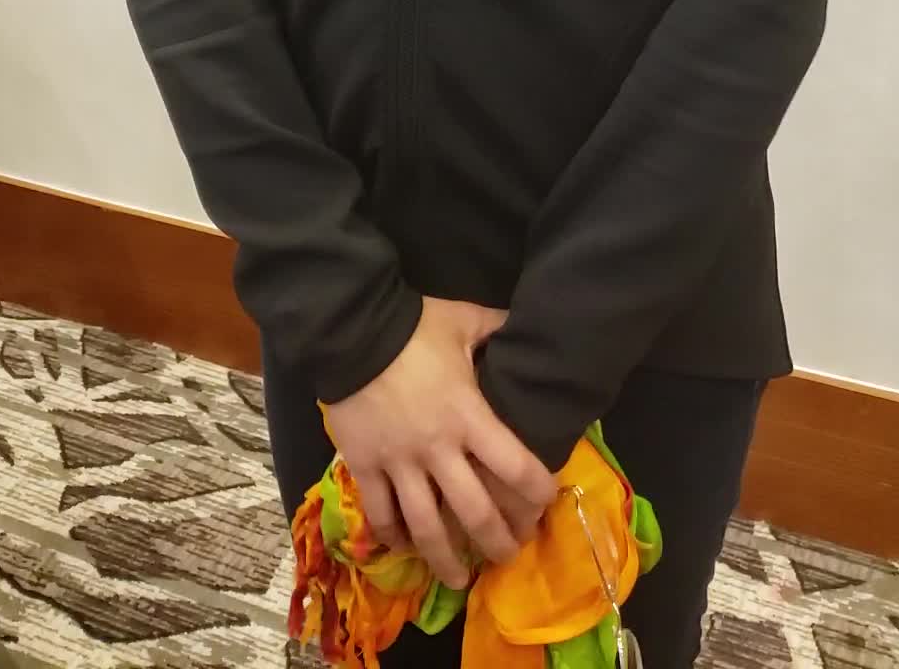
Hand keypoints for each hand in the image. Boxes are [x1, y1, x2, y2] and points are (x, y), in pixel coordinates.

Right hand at [323, 297, 555, 589]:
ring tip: (459, 579)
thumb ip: (496, 327)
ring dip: (446, 558)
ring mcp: (400, 464)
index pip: (515, 465)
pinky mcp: (365, 467)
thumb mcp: (463, 320)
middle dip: (497, 541)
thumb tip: (524, 322)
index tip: (546, 503)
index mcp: (469, 416)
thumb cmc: (412, 328)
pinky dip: (393, 537)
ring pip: (426, 527)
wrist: (352, 332)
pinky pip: (381, 513)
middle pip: (475, 512)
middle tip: (509, 556)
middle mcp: (438, 450)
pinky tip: (405, 549)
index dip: (536, 490)